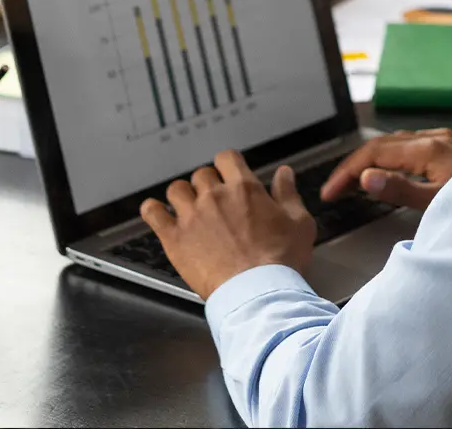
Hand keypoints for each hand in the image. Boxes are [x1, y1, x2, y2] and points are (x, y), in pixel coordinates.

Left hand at [140, 151, 316, 299]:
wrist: (258, 293)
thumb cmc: (280, 261)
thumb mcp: (299, 223)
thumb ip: (288, 194)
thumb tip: (284, 173)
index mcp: (244, 188)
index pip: (226, 158)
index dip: (227, 165)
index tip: (228, 175)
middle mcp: (214, 196)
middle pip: (201, 174)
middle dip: (207, 185)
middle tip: (214, 202)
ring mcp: (192, 215)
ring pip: (176, 190)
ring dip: (182, 196)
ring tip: (189, 209)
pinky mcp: (175, 238)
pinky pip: (153, 213)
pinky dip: (152, 210)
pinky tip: (157, 213)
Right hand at [320, 128, 451, 210]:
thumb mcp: (440, 202)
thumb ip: (401, 190)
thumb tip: (365, 178)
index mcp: (427, 149)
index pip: (373, 154)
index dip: (347, 172)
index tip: (330, 192)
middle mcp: (433, 138)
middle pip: (380, 145)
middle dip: (353, 166)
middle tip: (334, 190)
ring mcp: (442, 140)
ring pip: (393, 143)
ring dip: (369, 160)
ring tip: (351, 182)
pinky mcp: (449, 147)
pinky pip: (408, 145)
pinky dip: (388, 157)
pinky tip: (387, 170)